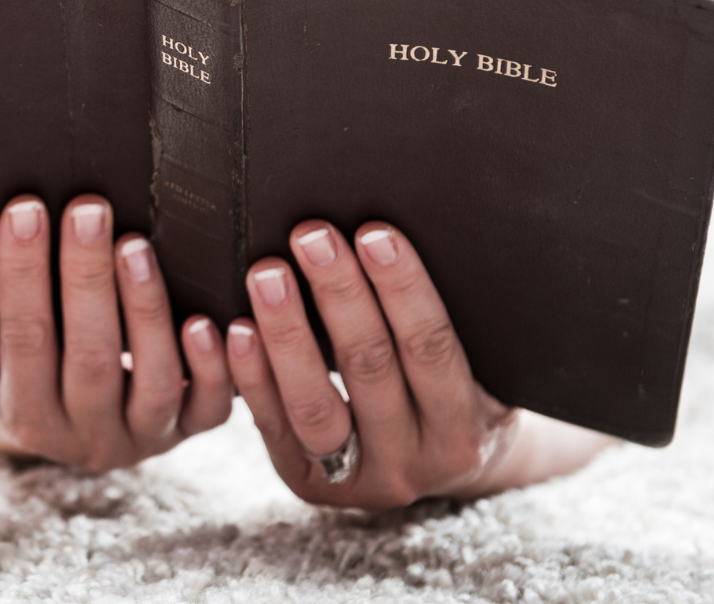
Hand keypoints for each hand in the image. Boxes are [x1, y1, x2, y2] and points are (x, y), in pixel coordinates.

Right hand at [0, 194, 231, 468]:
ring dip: (146, 309)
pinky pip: (209, 406)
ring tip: (136, 246)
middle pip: (89, 357)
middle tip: (88, 210)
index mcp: (27, 416)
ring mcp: (143, 436)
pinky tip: (206, 320)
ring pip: (153, 380)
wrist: (84, 434)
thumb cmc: (44, 362)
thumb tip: (17, 214)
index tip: (26, 209)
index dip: (22, 274)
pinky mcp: (191, 429)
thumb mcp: (7, 354)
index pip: (22, 340)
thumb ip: (17, 304)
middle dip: (87, 277)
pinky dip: (210, 364)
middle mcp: (86, 435)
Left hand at [228, 219, 616, 509]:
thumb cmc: (457, 388)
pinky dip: (252, 376)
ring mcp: (357, 480)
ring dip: (287, 332)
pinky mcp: (307, 482)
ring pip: (314, 404)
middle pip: (370, 368)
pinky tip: (235, 328)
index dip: (403, 288)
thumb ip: (450, 318)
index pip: (431, 348)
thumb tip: (399, 234)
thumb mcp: (477, 363)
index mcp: (463, 429)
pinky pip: (273, 426)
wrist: (442, 467)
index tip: (374, 232)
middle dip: (338, 293)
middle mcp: (413, 463)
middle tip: (312, 234)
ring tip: (266, 272)